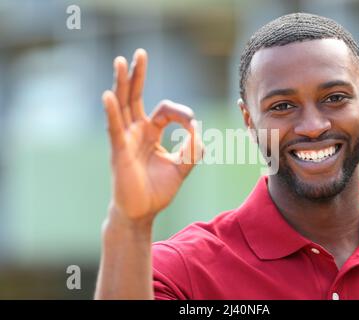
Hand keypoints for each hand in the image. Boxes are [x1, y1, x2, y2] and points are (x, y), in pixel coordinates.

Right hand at [102, 49, 202, 224]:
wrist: (142, 213)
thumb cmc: (157, 190)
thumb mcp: (182, 167)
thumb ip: (193, 149)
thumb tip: (198, 129)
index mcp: (151, 133)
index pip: (165, 110)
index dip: (182, 113)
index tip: (192, 127)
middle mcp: (136, 131)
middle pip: (135, 97)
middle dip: (137, 75)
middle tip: (139, 53)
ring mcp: (126, 139)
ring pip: (123, 106)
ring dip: (122, 83)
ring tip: (120, 61)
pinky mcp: (119, 152)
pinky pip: (115, 128)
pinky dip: (112, 111)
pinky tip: (109, 95)